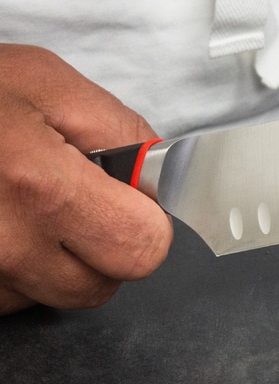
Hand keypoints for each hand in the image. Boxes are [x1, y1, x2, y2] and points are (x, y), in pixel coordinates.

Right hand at [0, 45, 172, 314]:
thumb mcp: (48, 84)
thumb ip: (122, 134)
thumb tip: (158, 185)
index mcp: (38, 186)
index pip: (142, 249)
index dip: (145, 221)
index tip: (128, 198)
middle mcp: (1, 244)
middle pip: (100, 285)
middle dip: (102, 244)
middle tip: (73, 197)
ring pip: (52, 296)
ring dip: (52, 258)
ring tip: (19, 201)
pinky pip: (8, 299)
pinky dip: (12, 268)